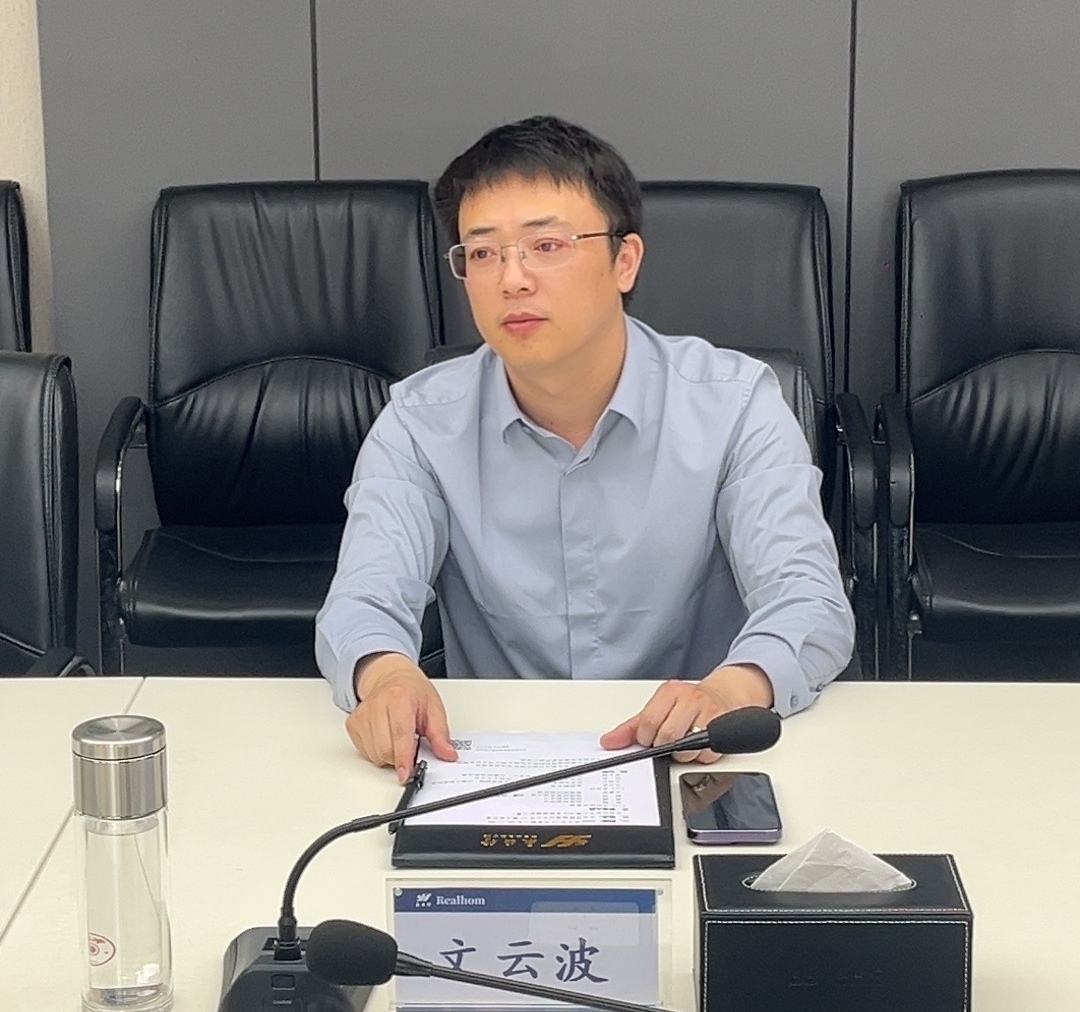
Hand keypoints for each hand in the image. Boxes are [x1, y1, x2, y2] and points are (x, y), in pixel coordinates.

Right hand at [345, 652, 457, 780]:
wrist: (392, 677)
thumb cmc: (413, 692)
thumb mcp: (434, 708)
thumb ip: (440, 734)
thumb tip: (448, 754)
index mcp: (399, 698)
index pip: (400, 734)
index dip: (404, 758)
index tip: (406, 773)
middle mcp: (377, 704)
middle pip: (385, 749)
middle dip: (400, 756)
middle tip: (411, 744)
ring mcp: (362, 714)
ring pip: (374, 754)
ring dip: (388, 755)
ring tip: (398, 737)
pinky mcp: (353, 723)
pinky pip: (365, 752)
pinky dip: (377, 751)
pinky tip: (385, 737)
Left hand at [599, 665, 772, 763]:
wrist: (723, 696)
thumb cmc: (686, 704)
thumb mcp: (658, 709)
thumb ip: (632, 727)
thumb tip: (609, 741)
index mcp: (670, 692)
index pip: (648, 722)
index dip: (646, 738)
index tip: (648, 741)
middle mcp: (690, 698)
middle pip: (667, 736)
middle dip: (664, 747)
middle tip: (667, 745)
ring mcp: (709, 711)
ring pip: (687, 748)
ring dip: (683, 755)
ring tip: (684, 745)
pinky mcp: (724, 726)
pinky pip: (707, 753)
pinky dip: (701, 757)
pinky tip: (699, 748)